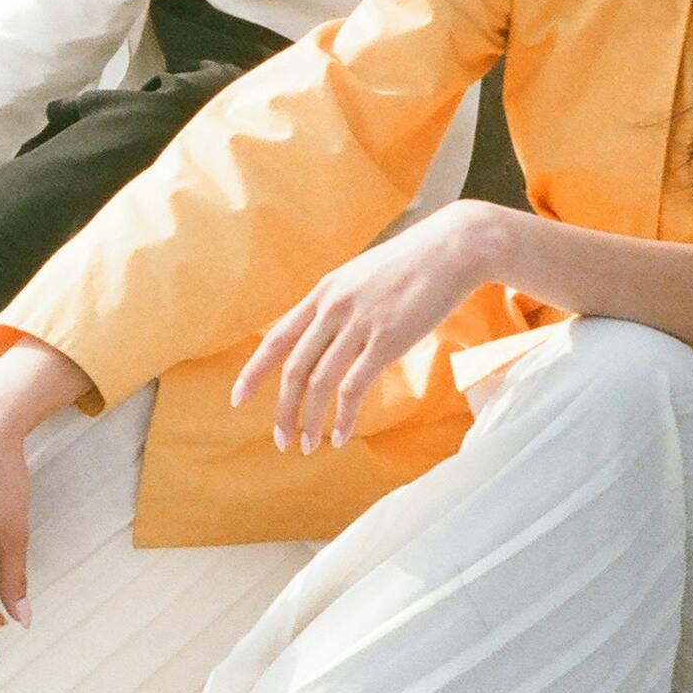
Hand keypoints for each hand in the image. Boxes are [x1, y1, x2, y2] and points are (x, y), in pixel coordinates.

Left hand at [235, 202, 500, 453]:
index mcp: (323, 293)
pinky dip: (343, 417)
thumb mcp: (363, 276)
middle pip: (293, 369)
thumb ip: (342, 302)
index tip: (237, 399)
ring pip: (318, 383)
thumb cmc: (414, 263)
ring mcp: (358, 324)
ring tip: (308, 446)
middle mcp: (333, 308)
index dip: (253, 372)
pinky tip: (341, 435)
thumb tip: (329, 331)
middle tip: (281, 441)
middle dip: (283, 410)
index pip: (276, 338)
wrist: (455, 247)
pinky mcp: (386, 341)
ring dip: (309, 421)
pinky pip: (353, 388)